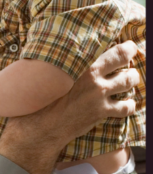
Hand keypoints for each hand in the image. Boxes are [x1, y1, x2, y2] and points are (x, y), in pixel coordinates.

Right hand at [0, 41, 139, 173]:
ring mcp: (100, 96)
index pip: (117, 53)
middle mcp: (95, 79)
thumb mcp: (54, 74)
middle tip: (126, 70)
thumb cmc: (44, 98)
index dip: (127, 50)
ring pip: (129, 83)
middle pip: (127, 68)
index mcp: (84, 65)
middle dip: (129, 69)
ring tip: (125, 84)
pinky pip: (127, 107)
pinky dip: (129, 105)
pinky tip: (124, 105)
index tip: (129, 49)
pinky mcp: (101, 112)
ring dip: (130, 83)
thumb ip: (67, 63)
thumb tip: (69, 51)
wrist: (42, 124)